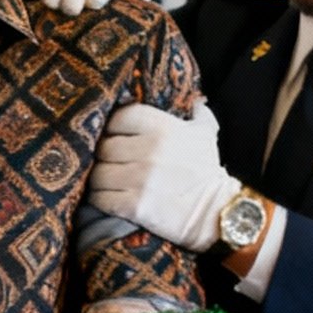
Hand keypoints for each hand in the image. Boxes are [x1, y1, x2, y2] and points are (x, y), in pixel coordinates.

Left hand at [86, 101, 238, 250]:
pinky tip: (108, 199)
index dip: (114, 128)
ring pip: (98, 174)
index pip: (119, 117)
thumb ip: (197, 113)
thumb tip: (196, 100)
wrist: (214, 213)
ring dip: (100, 179)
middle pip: (104, 147)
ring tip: (108, 182)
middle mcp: (149, 150)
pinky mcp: (134, 206)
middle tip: (111, 163)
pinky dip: (100, 199)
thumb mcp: (206, 134)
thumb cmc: (207, 172)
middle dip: (105, 156)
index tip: (116, 137)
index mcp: (163, 128)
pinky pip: (100, 198)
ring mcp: (140, 179)